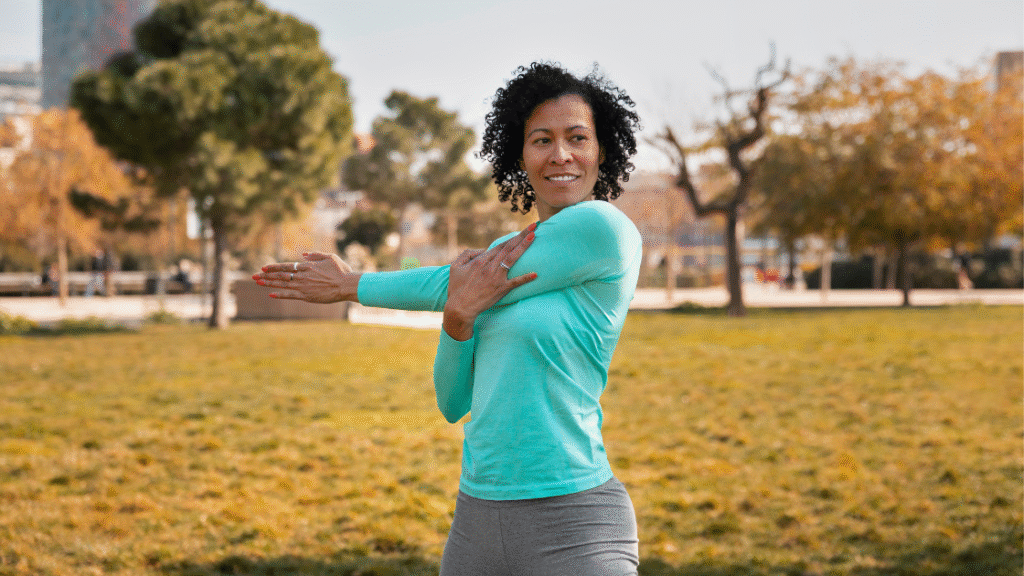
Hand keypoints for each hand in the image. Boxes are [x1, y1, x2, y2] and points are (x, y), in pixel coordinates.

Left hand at [252, 252, 359, 302]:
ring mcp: (303, 287)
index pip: (286, 266)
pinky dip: (280, 294)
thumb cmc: (341, 271)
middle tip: (254, 277)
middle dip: (266, 276)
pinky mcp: (307, 296)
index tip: (263, 268)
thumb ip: (315, 255)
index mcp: (307, 266)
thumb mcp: (330, 257)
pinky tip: (271, 295)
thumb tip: (303, 255)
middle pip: (280, 275)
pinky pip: (290, 295)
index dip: (273, 267)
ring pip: (282, 284)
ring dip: (269, 284)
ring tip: (258, 283)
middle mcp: (302, 276)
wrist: (346, 285)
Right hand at [443, 223, 537, 339]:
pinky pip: (515, 282)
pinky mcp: (500, 289)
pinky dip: (525, 278)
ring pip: (512, 259)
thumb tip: (483, 250)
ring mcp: (496, 277)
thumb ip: (467, 254)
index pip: (500, 246)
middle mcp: (490, 266)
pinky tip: (535, 274)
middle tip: (534, 226)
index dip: (513, 237)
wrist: (459, 307)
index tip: (524, 230)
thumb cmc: (456, 288)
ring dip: (523, 247)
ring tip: (533, 237)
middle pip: (508, 248)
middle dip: (522, 236)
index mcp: (480, 260)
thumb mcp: (455, 267)